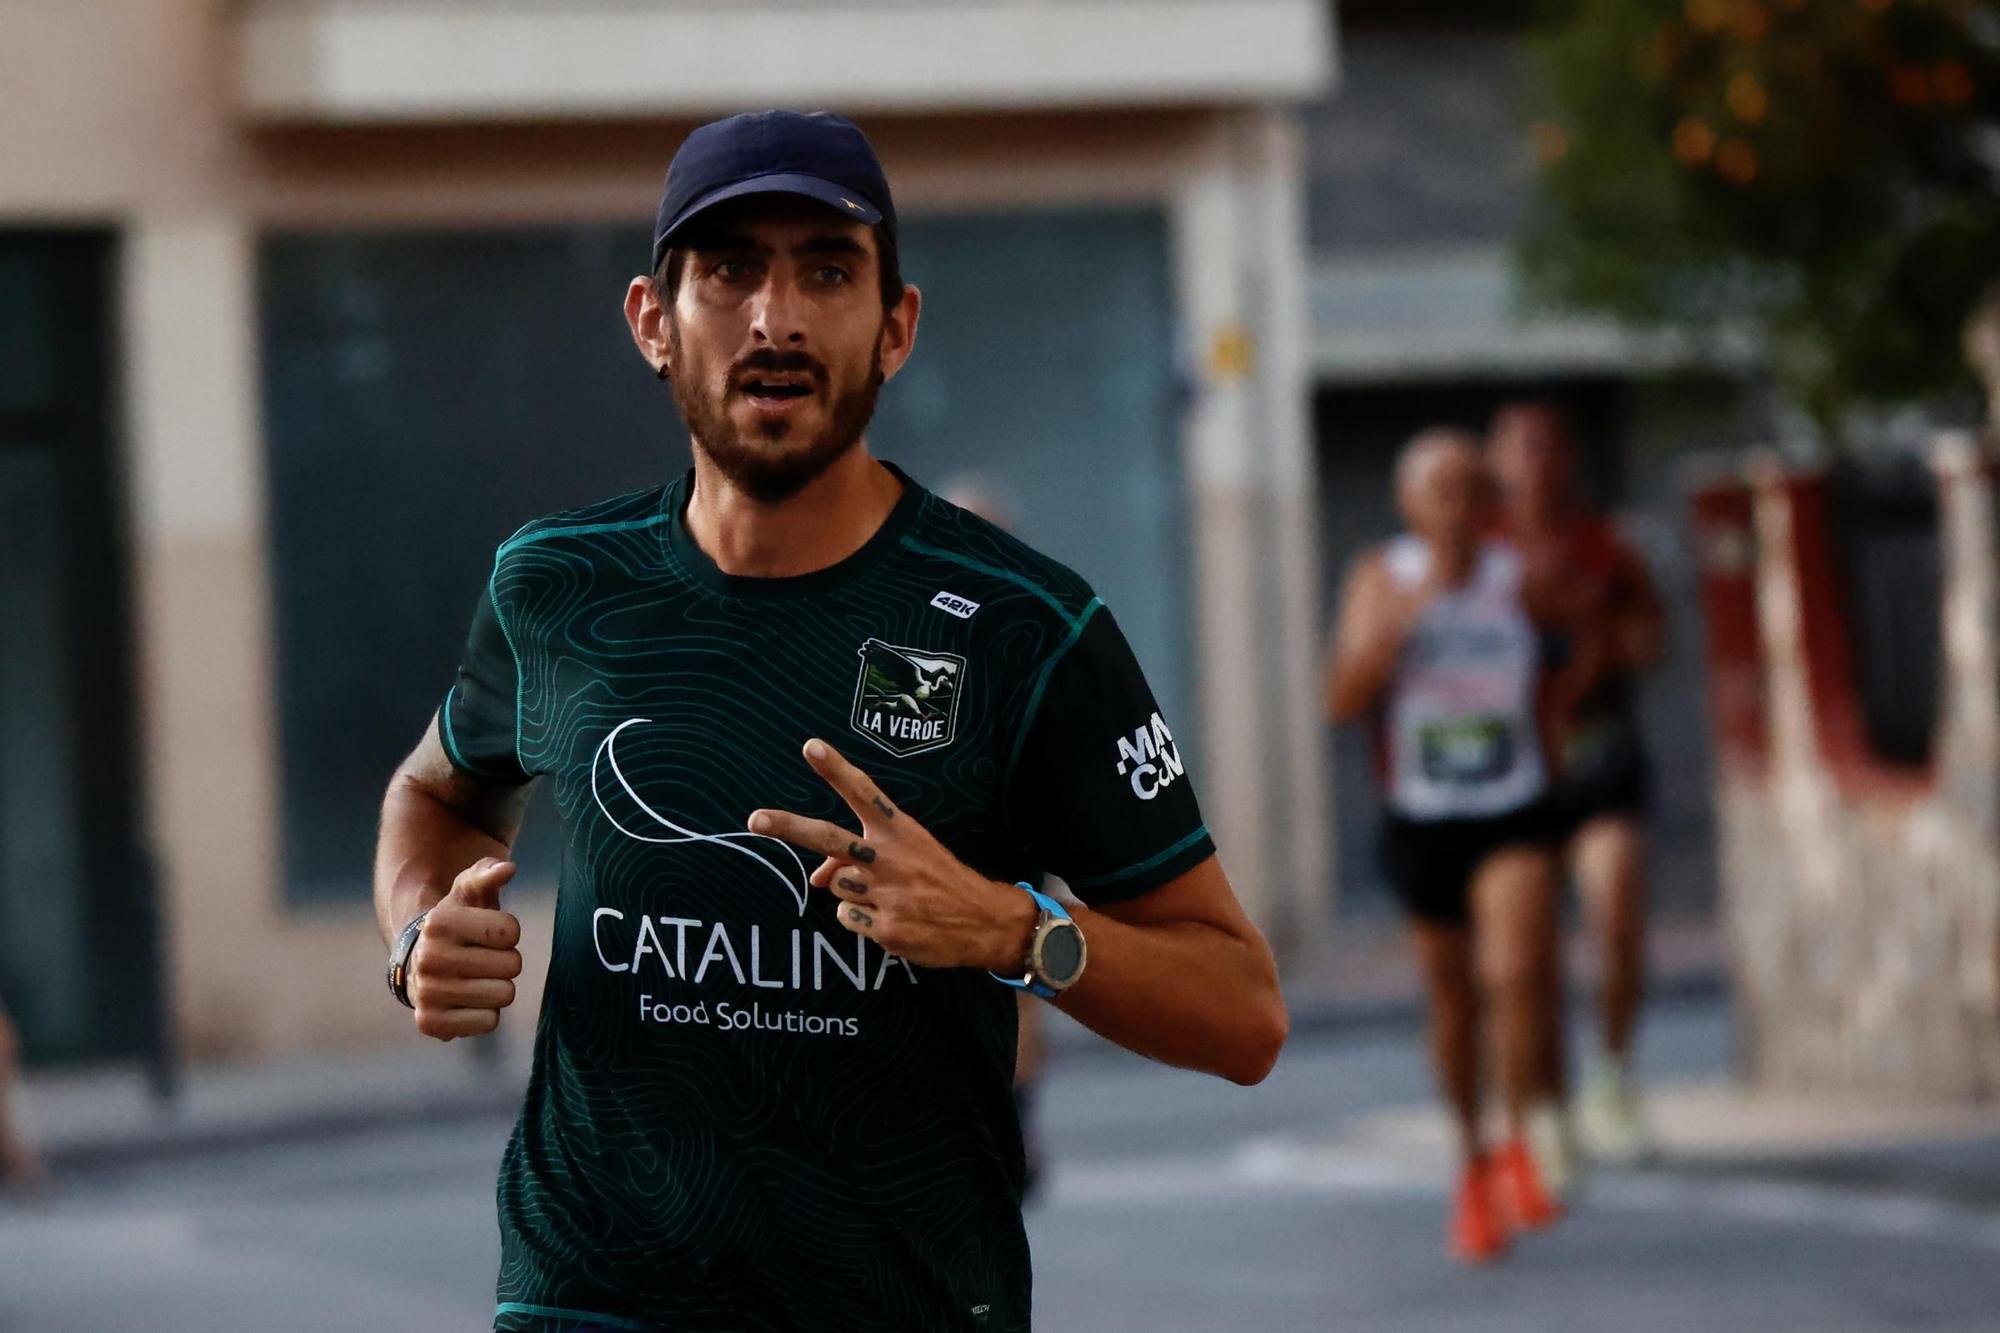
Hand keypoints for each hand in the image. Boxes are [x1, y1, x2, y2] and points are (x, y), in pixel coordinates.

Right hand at [408, 857, 522, 1040]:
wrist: (420, 963)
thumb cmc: (457, 924)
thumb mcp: (469, 893)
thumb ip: (487, 874)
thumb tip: (508, 869)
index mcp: (439, 922)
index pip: (511, 932)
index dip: (508, 933)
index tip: (487, 933)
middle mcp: (428, 958)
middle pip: (512, 965)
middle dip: (505, 961)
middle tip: (482, 958)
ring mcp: (426, 993)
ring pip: (504, 995)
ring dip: (497, 987)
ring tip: (475, 978)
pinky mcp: (430, 1023)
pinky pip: (489, 1022)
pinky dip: (486, 1014)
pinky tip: (467, 1001)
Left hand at [748, 740, 1037, 972]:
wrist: (985, 921)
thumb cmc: (940, 880)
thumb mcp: (909, 857)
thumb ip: (859, 858)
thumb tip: (814, 878)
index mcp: (901, 832)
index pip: (863, 793)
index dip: (835, 770)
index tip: (810, 747)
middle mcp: (890, 858)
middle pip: (828, 838)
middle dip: (788, 827)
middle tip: (754, 819)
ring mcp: (886, 894)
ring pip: (835, 885)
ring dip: (851, 891)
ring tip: (888, 895)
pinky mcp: (885, 928)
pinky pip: (847, 918)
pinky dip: (863, 920)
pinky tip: (893, 919)